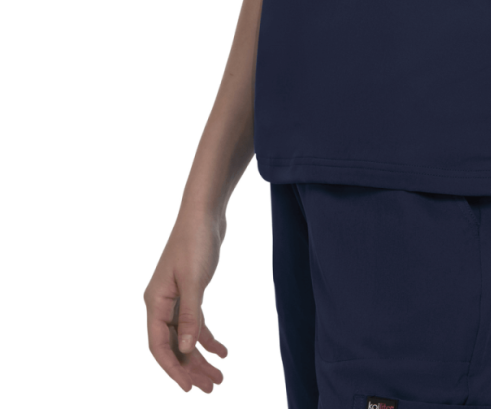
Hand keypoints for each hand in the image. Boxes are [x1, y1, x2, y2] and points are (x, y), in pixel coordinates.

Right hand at [144, 211, 227, 392]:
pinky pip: (196, 323)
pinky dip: (207, 337)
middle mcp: (161, 303)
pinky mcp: (191, 292)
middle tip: (212, 387)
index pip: (158, 346)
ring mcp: (176, 298)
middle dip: (191, 368)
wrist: (205, 212)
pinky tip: (223, 351)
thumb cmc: (195, 241)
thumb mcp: (194, 280)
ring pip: (185, 337)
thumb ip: (190, 316)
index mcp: (155, 302)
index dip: (172, 369)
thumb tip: (184, 351)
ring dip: (200, 357)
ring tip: (219, 378)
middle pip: (173, 346)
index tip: (188, 388)